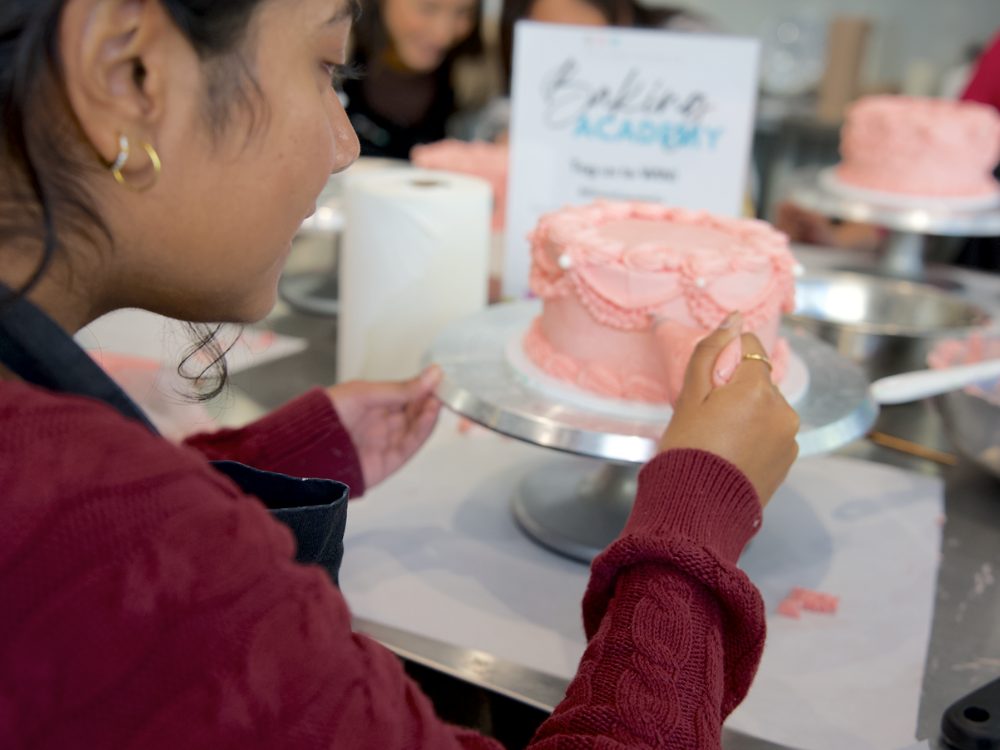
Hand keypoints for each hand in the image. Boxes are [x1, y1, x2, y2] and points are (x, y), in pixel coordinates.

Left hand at [326, 366, 443, 488]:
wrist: (304, 450)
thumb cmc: (323, 418)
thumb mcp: (364, 393)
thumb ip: (400, 389)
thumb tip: (430, 375)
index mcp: (368, 407)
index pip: (402, 397)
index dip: (420, 388)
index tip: (437, 377)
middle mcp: (376, 426)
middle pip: (411, 414)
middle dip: (428, 401)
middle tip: (443, 388)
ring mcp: (381, 445)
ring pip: (413, 430)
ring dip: (428, 415)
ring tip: (439, 400)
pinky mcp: (385, 464)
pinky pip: (409, 447)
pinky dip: (423, 431)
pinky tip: (430, 415)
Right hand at [658, 313, 799, 505]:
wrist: (698, 511)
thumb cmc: (687, 452)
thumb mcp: (689, 397)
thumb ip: (710, 352)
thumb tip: (732, 320)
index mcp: (758, 389)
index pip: (750, 348)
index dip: (726, 361)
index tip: (708, 384)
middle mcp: (783, 410)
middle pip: (758, 380)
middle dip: (736, 389)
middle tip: (707, 417)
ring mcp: (789, 438)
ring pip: (766, 408)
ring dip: (747, 413)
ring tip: (718, 441)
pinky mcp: (788, 461)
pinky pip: (771, 434)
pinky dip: (754, 437)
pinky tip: (731, 455)